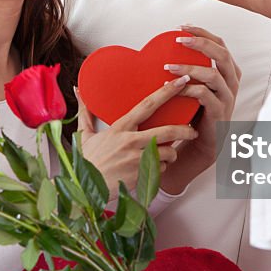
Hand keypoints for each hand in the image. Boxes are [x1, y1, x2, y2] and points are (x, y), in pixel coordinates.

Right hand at [78, 80, 197, 193]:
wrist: (85, 189)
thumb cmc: (87, 161)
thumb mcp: (84, 134)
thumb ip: (85, 111)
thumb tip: (78, 89)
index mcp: (120, 127)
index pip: (148, 104)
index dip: (167, 92)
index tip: (181, 81)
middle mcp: (131, 141)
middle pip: (168, 131)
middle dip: (185, 130)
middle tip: (193, 130)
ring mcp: (137, 159)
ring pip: (168, 152)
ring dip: (171, 154)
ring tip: (166, 154)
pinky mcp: (141, 176)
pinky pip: (160, 169)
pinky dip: (159, 168)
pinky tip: (149, 169)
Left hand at [159, 26, 240, 193]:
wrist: (201, 142)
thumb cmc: (195, 109)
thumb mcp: (195, 84)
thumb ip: (190, 67)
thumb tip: (166, 46)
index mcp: (228, 70)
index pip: (220, 43)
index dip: (203, 32)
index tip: (182, 27)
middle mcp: (232, 81)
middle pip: (222, 54)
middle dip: (200, 43)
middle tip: (178, 40)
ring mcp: (227, 97)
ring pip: (213, 75)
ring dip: (189, 68)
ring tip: (167, 67)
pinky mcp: (219, 112)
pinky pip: (204, 96)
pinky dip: (187, 89)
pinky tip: (169, 87)